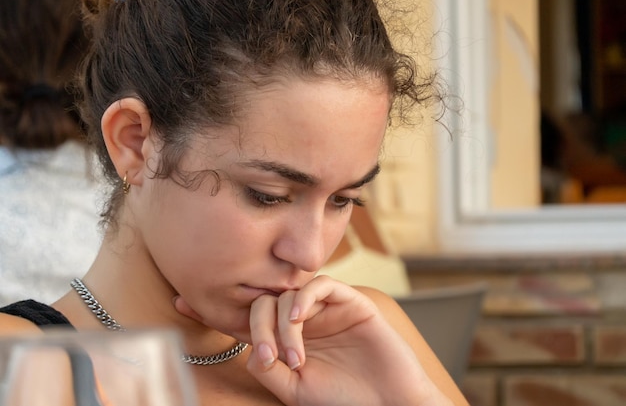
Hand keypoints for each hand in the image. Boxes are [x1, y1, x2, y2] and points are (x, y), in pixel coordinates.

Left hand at [174, 276, 451, 405]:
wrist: (391, 405)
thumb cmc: (344, 401)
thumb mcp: (295, 390)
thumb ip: (268, 368)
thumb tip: (247, 348)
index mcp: (287, 338)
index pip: (246, 317)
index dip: (215, 308)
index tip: (181, 301)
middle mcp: (304, 320)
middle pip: (263, 302)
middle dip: (256, 325)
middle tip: (267, 357)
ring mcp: (327, 309)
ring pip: (288, 293)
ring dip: (282, 322)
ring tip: (292, 357)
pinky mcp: (351, 301)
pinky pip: (321, 286)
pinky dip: (303, 298)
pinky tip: (298, 319)